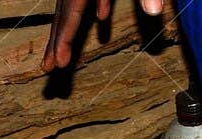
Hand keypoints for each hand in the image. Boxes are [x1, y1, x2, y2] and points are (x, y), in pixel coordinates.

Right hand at [42, 0, 165, 72]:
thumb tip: (154, 12)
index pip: (72, 11)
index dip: (64, 38)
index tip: (58, 65)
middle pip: (64, 11)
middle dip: (56, 40)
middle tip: (47, 68)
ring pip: (74, 3)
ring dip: (70, 27)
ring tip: (63, 50)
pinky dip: (97, 5)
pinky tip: (102, 18)